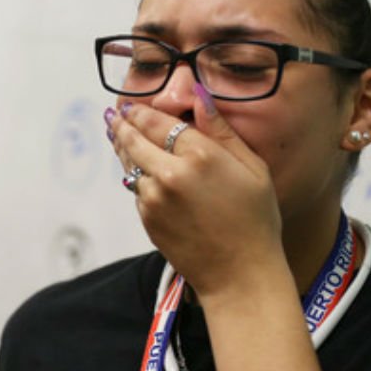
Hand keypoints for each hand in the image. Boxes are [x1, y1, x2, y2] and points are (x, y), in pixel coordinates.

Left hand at [105, 87, 283, 298]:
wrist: (239, 276)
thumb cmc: (255, 220)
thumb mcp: (252, 168)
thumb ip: (221, 130)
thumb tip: (198, 94)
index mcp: (200, 155)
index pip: (157, 121)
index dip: (140, 111)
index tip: (130, 105)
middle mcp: (170, 174)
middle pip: (134, 139)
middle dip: (121, 124)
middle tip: (114, 114)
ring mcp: (154, 198)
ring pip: (129, 164)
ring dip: (122, 147)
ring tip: (117, 133)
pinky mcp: (147, 218)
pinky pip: (136, 189)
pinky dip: (134, 176)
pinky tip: (137, 169)